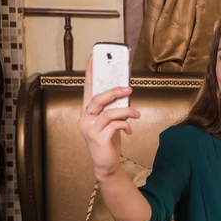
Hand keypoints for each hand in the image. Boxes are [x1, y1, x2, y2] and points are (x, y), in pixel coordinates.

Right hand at [77, 55, 140, 179]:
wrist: (106, 163)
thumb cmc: (109, 140)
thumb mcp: (110, 122)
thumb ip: (113, 108)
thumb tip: (125, 92)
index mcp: (86, 112)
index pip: (87, 88)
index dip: (90, 72)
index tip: (93, 56)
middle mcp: (84, 119)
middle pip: (98, 98)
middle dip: (115, 92)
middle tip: (129, 89)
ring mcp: (89, 129)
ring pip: (110, 112)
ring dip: (127, 112)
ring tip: (136, 114)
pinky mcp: (97, 138)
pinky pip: (115, 125)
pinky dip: (125, 125)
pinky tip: (128, 131)